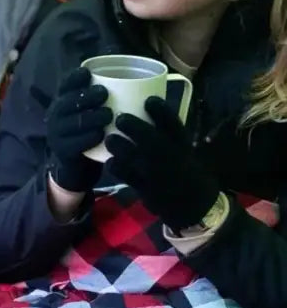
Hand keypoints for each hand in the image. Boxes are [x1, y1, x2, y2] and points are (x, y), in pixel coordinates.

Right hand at [45, 67, 110, 192]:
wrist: (77, 168)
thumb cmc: (89, 133)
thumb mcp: (90, 113)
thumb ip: (100, 100)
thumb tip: (135, 81)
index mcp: (63, 102)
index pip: (65, 86)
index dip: (74, 78)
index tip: (88, 72)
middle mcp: (56, 115)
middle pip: (68, 102)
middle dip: (85, 96)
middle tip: (104, 93)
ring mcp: (57, 134)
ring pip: (72, 122)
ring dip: (90, 116)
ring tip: (109, 114)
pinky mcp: (62, 151)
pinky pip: (74, 144)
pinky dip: (89, 138)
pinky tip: (102, 135)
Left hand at [105, 97, 220, 231]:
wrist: (195, 206)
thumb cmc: (186, 170)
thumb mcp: (183, 149)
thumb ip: (167, 131)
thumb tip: (145, 103)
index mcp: (182, 144)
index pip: (172, 121)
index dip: (158, 107)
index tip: (148, 100)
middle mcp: (170, 157)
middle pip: (146, 135)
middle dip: (128, 123)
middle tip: (120, 119)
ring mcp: (155, 173)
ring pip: (128, 153)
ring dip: (116, 143)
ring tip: (111, 139)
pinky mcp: (143, 187)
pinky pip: (121, 171)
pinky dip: (114, 164)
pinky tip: (112, 161)